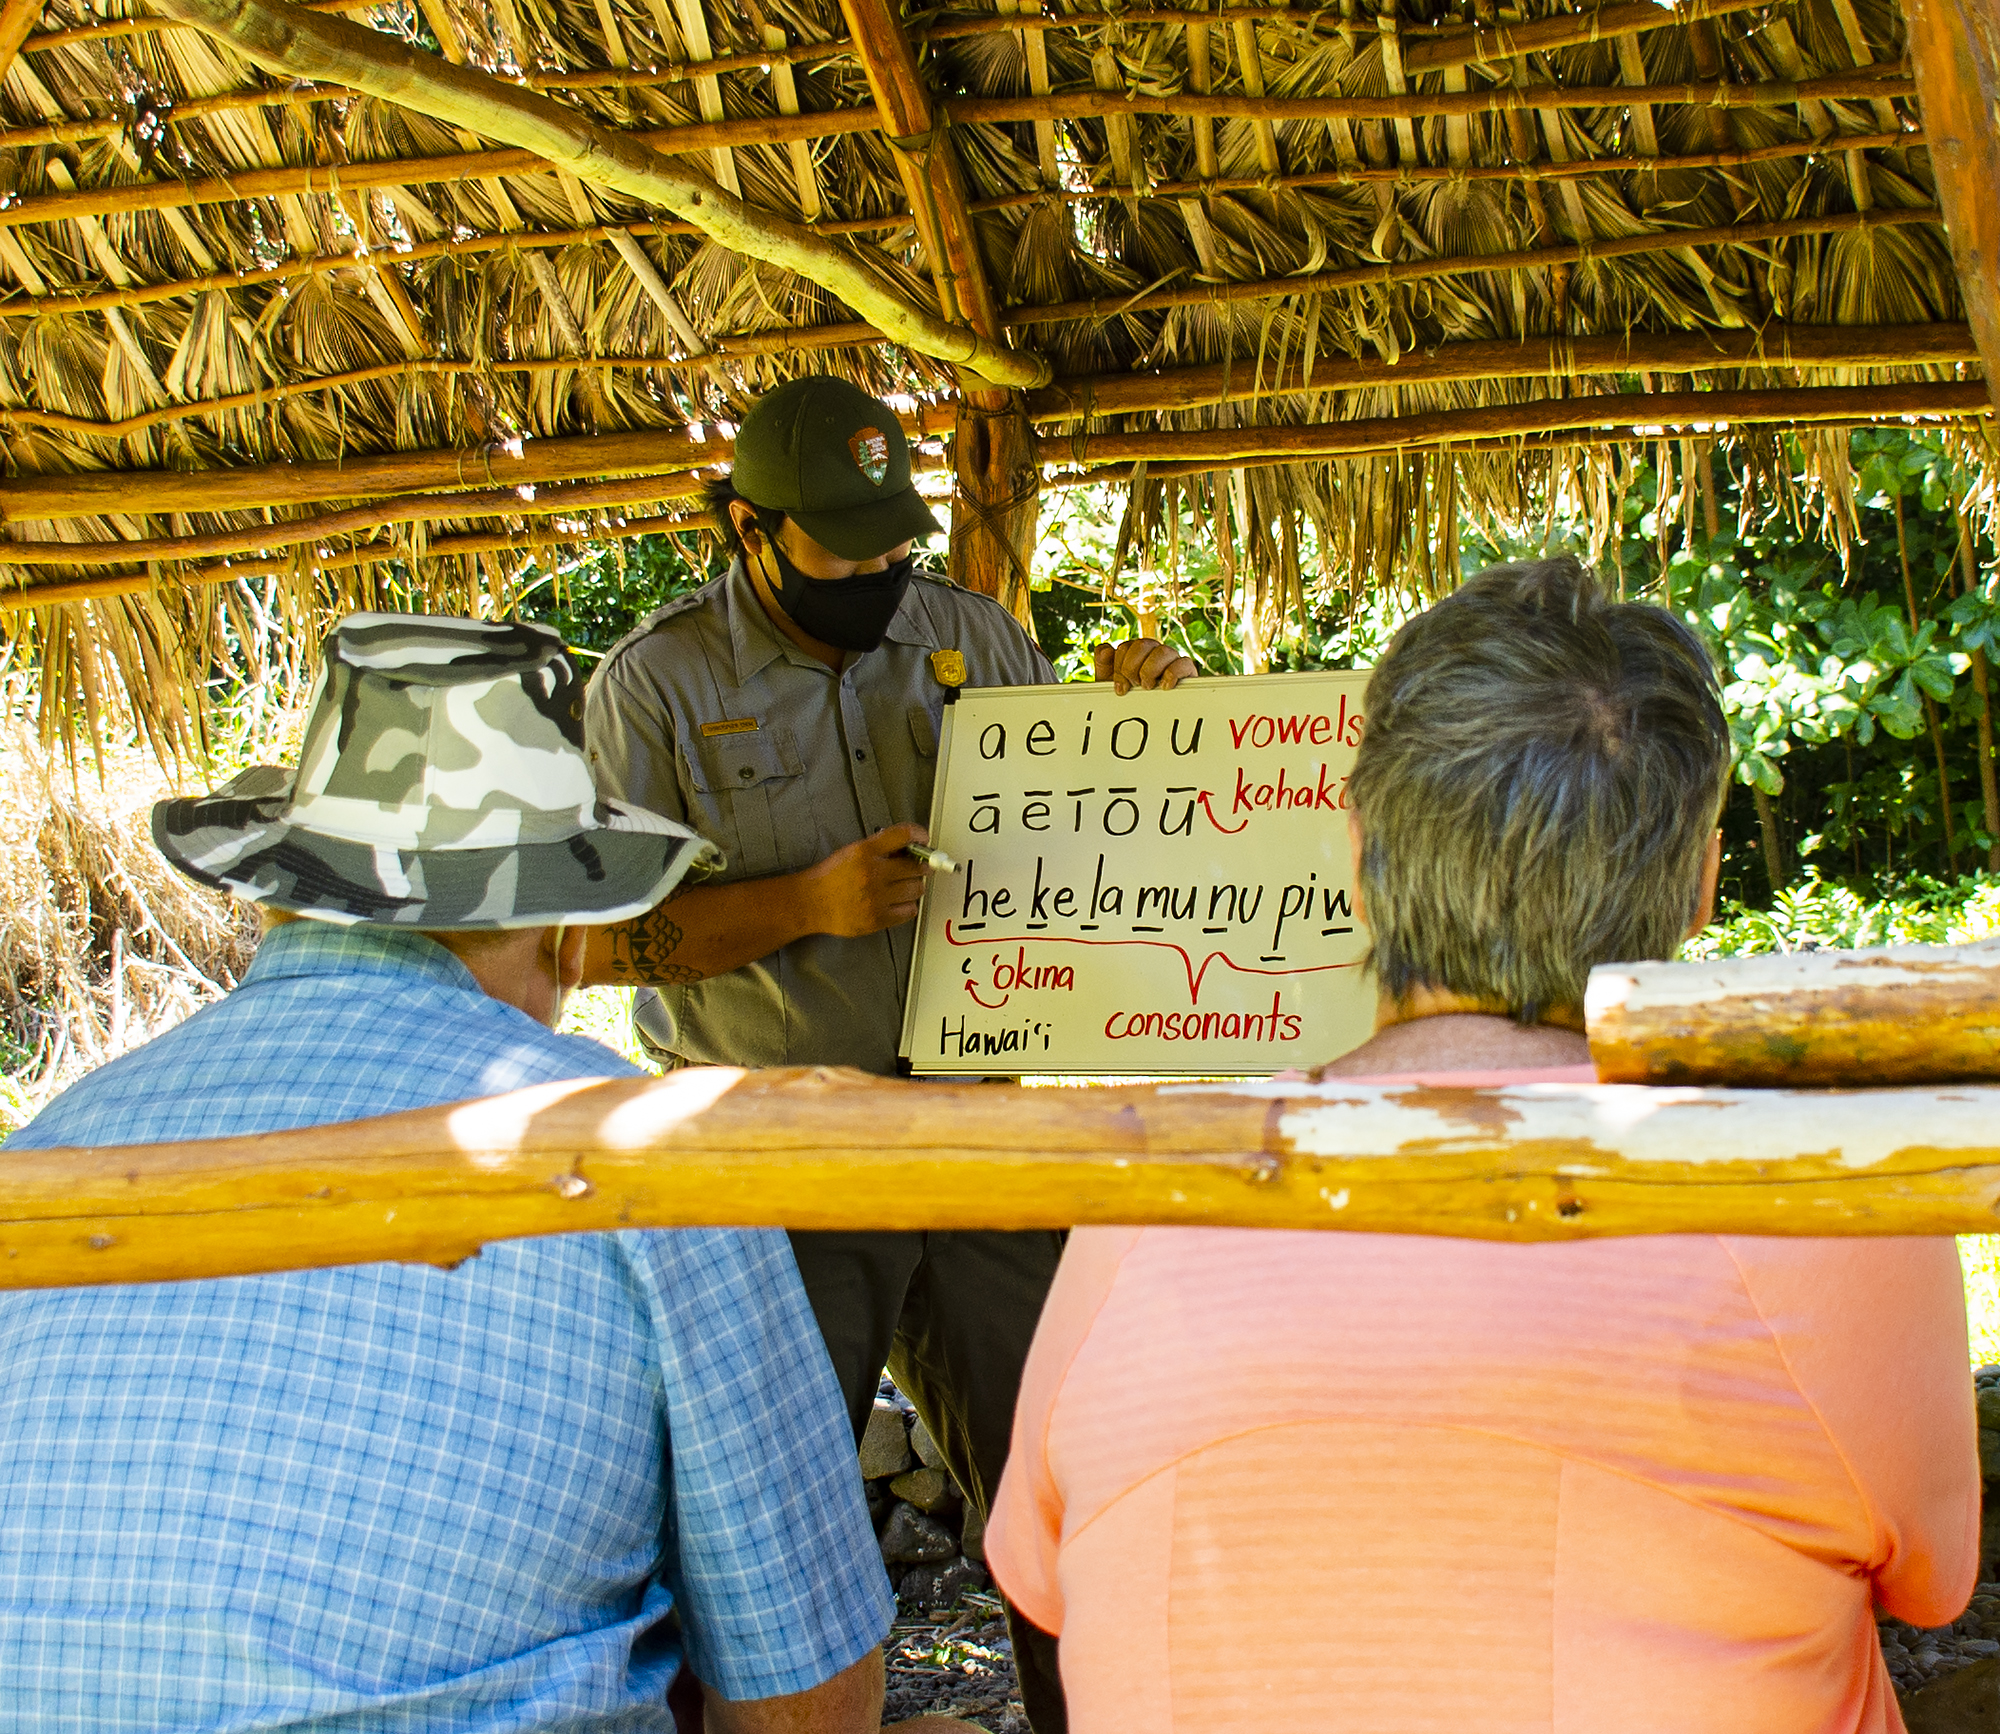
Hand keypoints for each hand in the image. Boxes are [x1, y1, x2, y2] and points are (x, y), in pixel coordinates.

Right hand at [803, 823, 931, 937]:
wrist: (810, 902)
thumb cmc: (830, 877)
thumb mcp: (852, 852)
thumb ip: (879, 848)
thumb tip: (909, 848)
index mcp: (864, 852)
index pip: (902, 835)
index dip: (918, 834)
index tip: (923, 839)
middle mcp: (872, 873)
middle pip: (916, 866)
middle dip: (920, 866)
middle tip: (917, 868)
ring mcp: (876, 898)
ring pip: (916, 889)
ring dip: (914, 887)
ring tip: (903, 886)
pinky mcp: (877, 919)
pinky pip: (910, 911)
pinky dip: (908, 906)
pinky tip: (898, 902)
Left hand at [1095, 638, 1198, 692]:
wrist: (1148, 723)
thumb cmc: (1130, 700)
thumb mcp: (1111, 684)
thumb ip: (1103, 665)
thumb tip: (1105, 649)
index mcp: (1136, 654)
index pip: (1126, 647)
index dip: (1120, 666)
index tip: (1120, 688)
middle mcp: (1154, 653)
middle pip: (1143, 644)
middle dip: (1132, 667)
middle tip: (1133, 686)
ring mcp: (1172, 661)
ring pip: (1163, 651)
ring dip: (1150, 669)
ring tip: (1146, 687)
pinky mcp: (1188, 672)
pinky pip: (1184, 663)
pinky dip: (1173, 673)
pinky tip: (1165, 687)